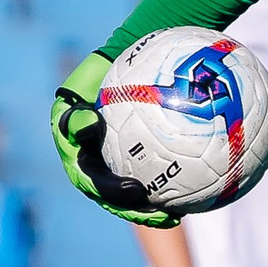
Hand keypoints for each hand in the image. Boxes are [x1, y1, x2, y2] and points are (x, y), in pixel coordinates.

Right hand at [50, 50, 177, 228]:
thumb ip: (80, 107)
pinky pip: (153, 173)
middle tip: (161, 214)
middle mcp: (92, 157)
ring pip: (130, 191)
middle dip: (134, 209)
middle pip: (111, 194)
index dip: (108, 192)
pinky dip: (168, 186)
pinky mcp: (137, 156)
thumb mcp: (87, 80)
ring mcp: (113, 158)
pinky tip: (192, 194)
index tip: (135, 192)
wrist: (133, 52)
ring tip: (174, 215)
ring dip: (150, 208)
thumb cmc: (108, 64)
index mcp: (75, 146)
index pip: (88, 178)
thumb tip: (85, 125)